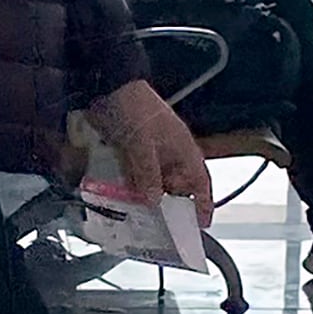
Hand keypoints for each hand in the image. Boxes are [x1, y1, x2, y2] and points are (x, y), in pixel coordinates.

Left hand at [90, 77, 216, 216]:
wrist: (109, 88)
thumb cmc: (135, 108)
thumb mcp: (143, 143)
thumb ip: (148, 173)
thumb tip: (154, 200)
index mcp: (182, 148)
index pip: (200, 180)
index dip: (204, 201)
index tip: (202, 223)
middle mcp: (169, 153)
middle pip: (175, 186)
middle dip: (170, 205)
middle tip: (162, 226)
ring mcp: (149, 152)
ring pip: (154, 183)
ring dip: (148, 197)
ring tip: (141, 218)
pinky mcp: (131, 151)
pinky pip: (135, 175)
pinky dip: (131, 187)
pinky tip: (124, 199)